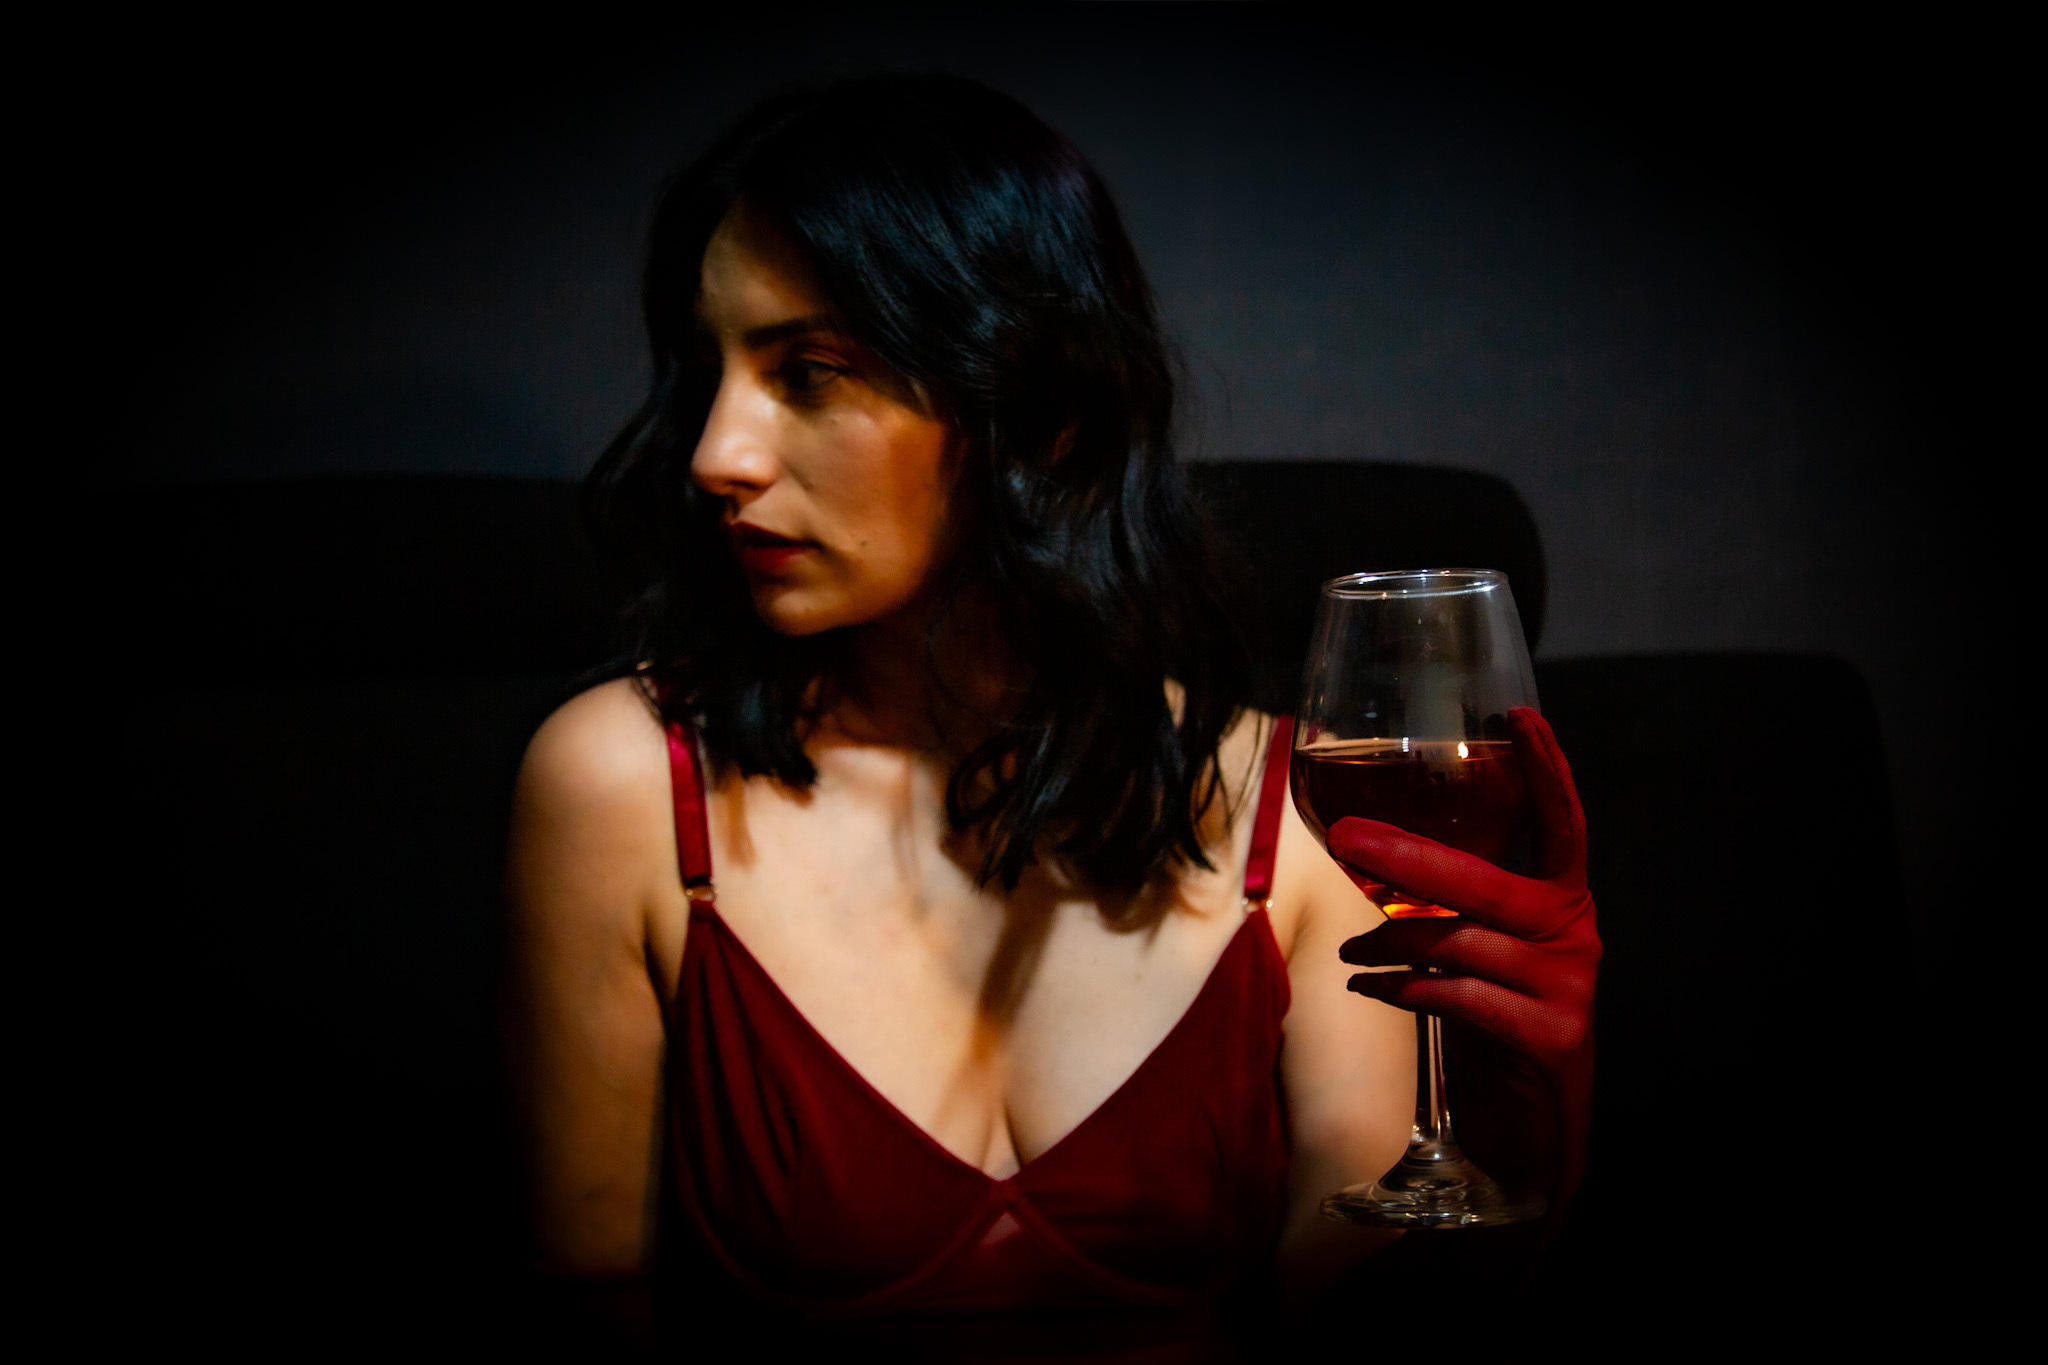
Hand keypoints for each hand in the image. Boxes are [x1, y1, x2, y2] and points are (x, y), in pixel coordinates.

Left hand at [1327, 707, 1598, 1217]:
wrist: (1533, 1135)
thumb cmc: (1499, 1028)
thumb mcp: (1485, 956)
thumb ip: (1456, 910)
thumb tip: (1370, 859)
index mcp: (1564, 902)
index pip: (1564, 823)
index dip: (1548, 771)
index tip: (1519, 716)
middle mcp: (1575, 935)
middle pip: (1486, 882)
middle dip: (1409, 859)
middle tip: (1347, 839)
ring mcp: (1567, 987)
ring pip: (1459, 942)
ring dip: (1390, 939)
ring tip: (1352, 945)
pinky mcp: (1549, 1035)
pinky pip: (1458, 997)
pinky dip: (1403, 988)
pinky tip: (1371, 985)